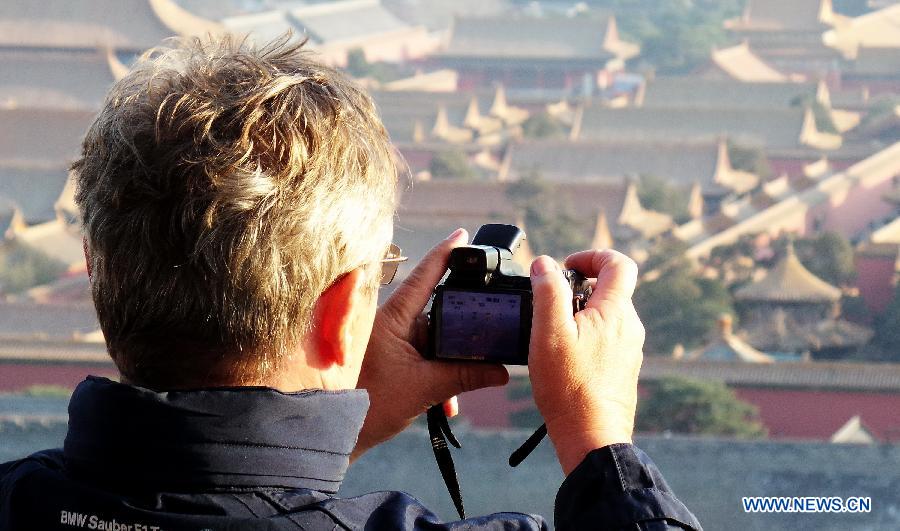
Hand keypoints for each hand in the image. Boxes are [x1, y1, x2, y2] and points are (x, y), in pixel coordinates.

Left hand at [352, 229, 508, 460]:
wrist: (335, 435)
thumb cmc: (369, 407)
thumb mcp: (424, 389)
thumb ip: (465, 377)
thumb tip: (502, 372)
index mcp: (393, 318)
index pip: (424, 277)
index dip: (445, 254)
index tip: (463, 235)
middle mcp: (391, 323)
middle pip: (438, 313)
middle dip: (463, 333)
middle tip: (487, 338)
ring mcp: (391, 341)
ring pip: (434, 341)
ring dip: (451, 366)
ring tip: (457, 396)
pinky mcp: (392, 359)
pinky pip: (424, 358)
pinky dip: (438, 378)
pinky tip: (447, 404)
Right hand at [527, 250, 643, 474]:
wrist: (592, 436)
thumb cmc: (569, 387)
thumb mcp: (549, 333)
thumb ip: (547, 292)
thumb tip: (545, 264)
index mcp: (616, 312)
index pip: (619, 264)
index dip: (593, 256)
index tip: (567, 267)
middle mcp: (630, 327)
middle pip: (610, 290)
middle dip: (579, 288)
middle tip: (551, 305)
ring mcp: (630, 350)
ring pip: (608, 316)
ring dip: (582, 314)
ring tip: (554, 335)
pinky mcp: (624, 369)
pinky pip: (608, 340)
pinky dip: (588, 337)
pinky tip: (565, 358)